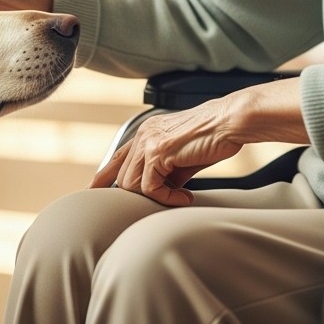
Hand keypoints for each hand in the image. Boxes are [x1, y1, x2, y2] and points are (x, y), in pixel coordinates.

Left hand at [90, 76, 308, 205]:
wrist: (230, 122)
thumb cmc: (215, 137)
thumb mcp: (184, 157)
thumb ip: (168, 171)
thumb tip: (163, 192)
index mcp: (148, 132)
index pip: (118, 156)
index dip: (104, 175)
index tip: (93, 190)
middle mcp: (144, 134)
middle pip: (123, 177)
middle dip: (137, 196)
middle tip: (167, 201)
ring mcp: (148, 142)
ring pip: (131, 185)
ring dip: (156, 197)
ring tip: (181, 197)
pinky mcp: (158, 151)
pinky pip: (150, 187)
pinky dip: (167, 197)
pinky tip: (185, 196)